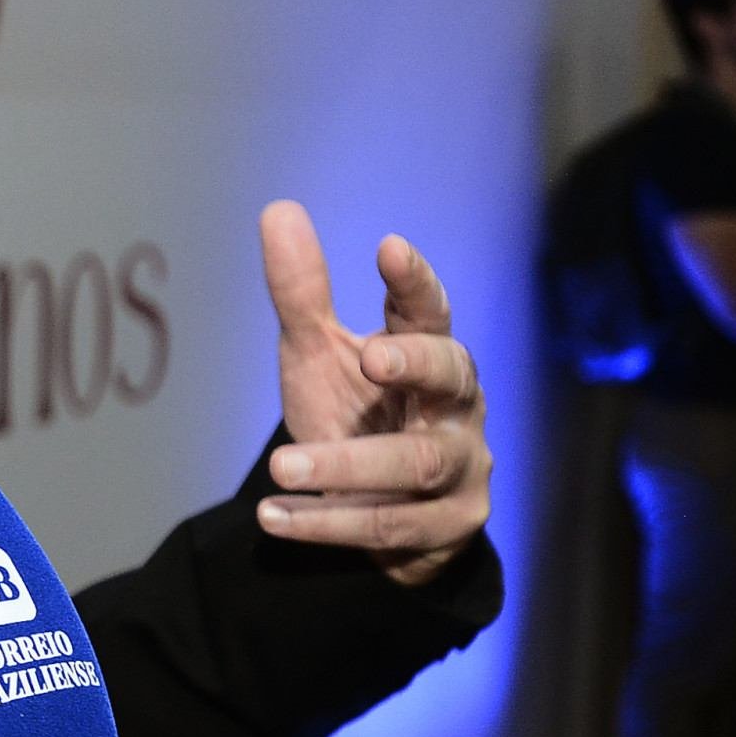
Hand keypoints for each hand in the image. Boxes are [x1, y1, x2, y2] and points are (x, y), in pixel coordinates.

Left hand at [256, 201, 491, 585]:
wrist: (385, 511)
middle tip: (370, 358)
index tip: (389, 247)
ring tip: (281, 464)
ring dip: (346, 466)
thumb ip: (302, 294)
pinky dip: (327, 522)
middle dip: (415, 364)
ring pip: (414, 464)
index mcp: (431, 353)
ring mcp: (460, 469)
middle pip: (453, 377)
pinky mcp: (447, 528)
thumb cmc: (359, 414)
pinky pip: (388, 527)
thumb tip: (278, 209)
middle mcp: (457, 406)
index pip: (431, 310)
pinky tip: (275, 515)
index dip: (414, 281)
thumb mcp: (319, 355)